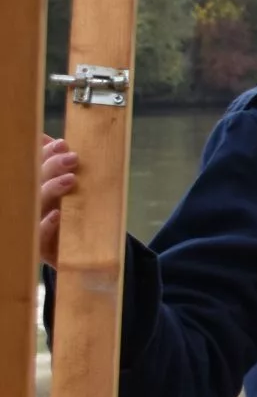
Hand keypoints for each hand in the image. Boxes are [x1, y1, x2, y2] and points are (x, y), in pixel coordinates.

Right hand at [37, 134, 76, 270]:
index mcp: (37, 188)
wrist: (85, 256)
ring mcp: (33, 226)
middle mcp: (32, 205)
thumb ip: (63, 168)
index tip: (62, 144)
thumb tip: (51, 140)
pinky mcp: (41, 248)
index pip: (34, 167)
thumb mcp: (75, 192)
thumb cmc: (75, 218)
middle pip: (31, 182)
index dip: (44, 154)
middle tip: (72, 158)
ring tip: (70, 180)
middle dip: (50, 167)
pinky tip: (57, 214)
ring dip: (49, 190)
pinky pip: (38, 237)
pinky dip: (46, 225)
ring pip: (33, 205)